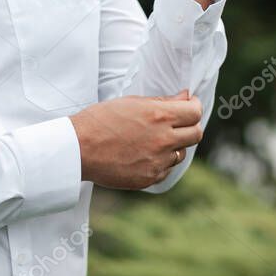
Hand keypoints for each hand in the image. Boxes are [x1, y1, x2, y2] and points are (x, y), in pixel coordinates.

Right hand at [68, 89, 202, 188]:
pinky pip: (166, 169)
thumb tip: (184, 98)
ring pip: (181, 153)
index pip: (194, 112)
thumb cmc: (100, 120)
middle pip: (196, 134)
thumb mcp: (130, 103)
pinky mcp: (150, 178)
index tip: (189, 104)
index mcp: (159, 116)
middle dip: (190, 126)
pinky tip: (142, 154)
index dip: (194, 106)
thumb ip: (161, 102)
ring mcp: (158, 162)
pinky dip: (160, 162)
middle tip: (178, 122)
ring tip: (153, 140)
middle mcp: (163, 140)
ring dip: (174, 145)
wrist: (79, 148)